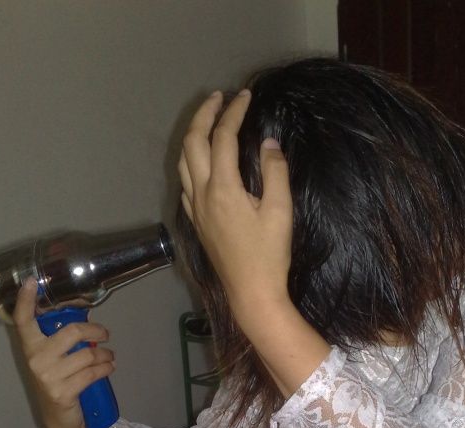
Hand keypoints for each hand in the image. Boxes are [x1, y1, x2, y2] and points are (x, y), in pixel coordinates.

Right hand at [14, 278, 114, 427]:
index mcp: (30, 347)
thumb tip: (86, 319)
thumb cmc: (58, 384)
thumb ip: (63, 342)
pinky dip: (106, 368)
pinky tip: (109, 368)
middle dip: (95, 331)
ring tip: (109, 357)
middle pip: (72, 332)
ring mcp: (49, 376)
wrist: (59, 420)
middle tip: (104, 335)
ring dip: (105, 355)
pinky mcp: (63, 391)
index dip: (25, 300)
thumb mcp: (54, 360)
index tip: (32, 281)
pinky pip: (92, 373)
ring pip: (88, 355)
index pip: (23, 320)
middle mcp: (36, 359)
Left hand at [178, 89, 292, 323]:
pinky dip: (191, 161)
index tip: (245, 96)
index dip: (233, 112)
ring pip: (183, 162)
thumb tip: (269, 143)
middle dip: (204, 115)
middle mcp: (202, 194)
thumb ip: (275, 172)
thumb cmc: (269, 255)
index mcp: (223, 188)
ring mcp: (196, 209)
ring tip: (207, 122)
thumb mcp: (280, 212)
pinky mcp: (197, 222)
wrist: (251, 294)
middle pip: (193, 142)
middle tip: (219, 98)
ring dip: (193, 136)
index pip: (223, 137)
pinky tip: (202, 162)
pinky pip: (185, 183)